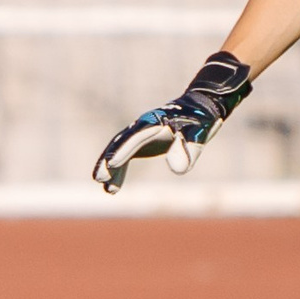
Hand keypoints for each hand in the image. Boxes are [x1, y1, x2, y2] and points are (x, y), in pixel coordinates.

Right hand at [92, 52, 252, 192]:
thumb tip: (177, 170)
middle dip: (109, 159)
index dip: (124, 149)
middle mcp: (142, 125)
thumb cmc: (200, 121)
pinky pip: (125, 157)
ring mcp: (139, 134)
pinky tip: (112, 189)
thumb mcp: (198, 134)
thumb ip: (187, 150)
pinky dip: (118, 171)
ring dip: (110, 168)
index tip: (111, 162)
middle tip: (99, 177)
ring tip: (105, 187)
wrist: (200, 109)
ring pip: (119, 150)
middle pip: (121, 142)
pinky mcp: (140, 143)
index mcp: (155, 121)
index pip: (137, 136)